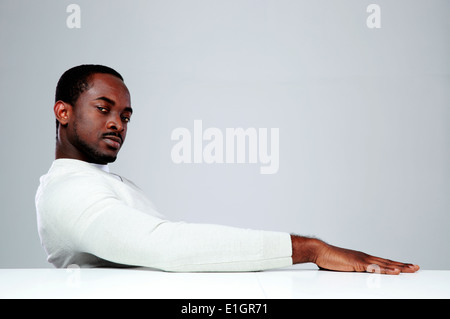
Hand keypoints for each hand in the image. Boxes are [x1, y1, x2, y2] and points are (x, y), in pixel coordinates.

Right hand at [291, 235, 419, 274]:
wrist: (319, 251)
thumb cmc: (328, 259)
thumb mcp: (343, 268)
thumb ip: (351, 272)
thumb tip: (354, 280)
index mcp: (362, 258)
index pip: (382, 262)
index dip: (394, 265)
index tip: (405, 267)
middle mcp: (365, 257)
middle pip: (387, 262)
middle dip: (402, 265)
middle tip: (416, 267)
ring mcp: (362, 259)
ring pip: (385, 264)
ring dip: (399, 267)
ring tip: (411, 269)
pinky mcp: (357, 263)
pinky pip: (375, 268)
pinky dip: (387, 270)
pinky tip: (395, 272)